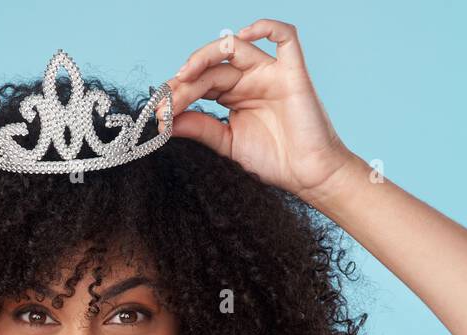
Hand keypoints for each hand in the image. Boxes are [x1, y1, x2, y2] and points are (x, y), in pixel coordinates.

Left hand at [165, 19, 356, 204]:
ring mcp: (270, 73)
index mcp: (233, 95)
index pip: (200, 82)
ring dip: (205, 56)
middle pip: (212, 67)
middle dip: (185, 83)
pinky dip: (265, 27)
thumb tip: (166, 121)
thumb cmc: (274, 161)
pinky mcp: (293, 73)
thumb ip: (201, 129)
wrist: (308, 176)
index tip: (157, 113)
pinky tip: (243, 34)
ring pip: (236, 46)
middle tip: (167, 102)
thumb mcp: (228, 144)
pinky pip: (285, 37)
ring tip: (185, 75)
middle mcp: (250, 79)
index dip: (178, 93)